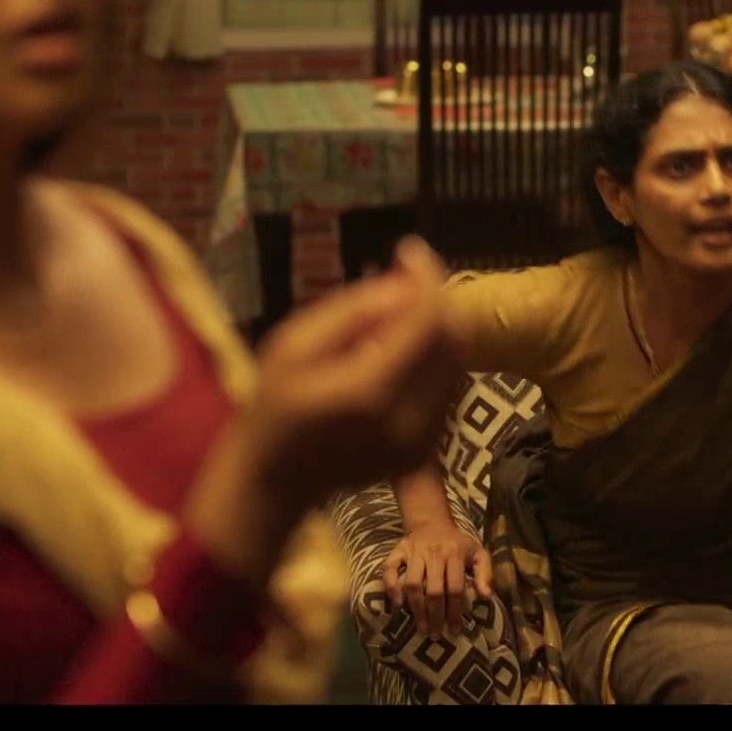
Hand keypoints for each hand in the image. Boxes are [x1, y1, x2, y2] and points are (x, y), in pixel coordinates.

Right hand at [238, 236, 464, 508]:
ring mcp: (422, 439)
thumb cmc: (273, 405)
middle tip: (404, 281)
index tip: (408, 250)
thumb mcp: (294, 344)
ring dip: (438, 328)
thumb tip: (406, 283)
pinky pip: (448, 388)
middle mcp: (407, 417)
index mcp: (369, 390)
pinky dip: (435, 359)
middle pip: (454, 338)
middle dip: (436, 299)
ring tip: (397, 317)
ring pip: (458, 362)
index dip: (426, 277)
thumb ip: (353, 311)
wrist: (274, 480)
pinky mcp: (427, 449)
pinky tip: (399, 353)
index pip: (426, 320)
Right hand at [382, 521, 493, 637]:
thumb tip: (487, 597)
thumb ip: (485, 573)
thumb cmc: (457, 543)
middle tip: (435, 635)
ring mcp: (414, 553)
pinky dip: (391, 586)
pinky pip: (389, 569)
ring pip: (412, 584)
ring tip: (421, 628)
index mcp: (454, 554)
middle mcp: (433, 554)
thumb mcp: (477, 553)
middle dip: (435, 616)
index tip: (454, 632)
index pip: (455, 588)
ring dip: (416, 608)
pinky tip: (397, 604)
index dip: (455, 612)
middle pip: (434, 590)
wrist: (432, 521)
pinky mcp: (398, 551)